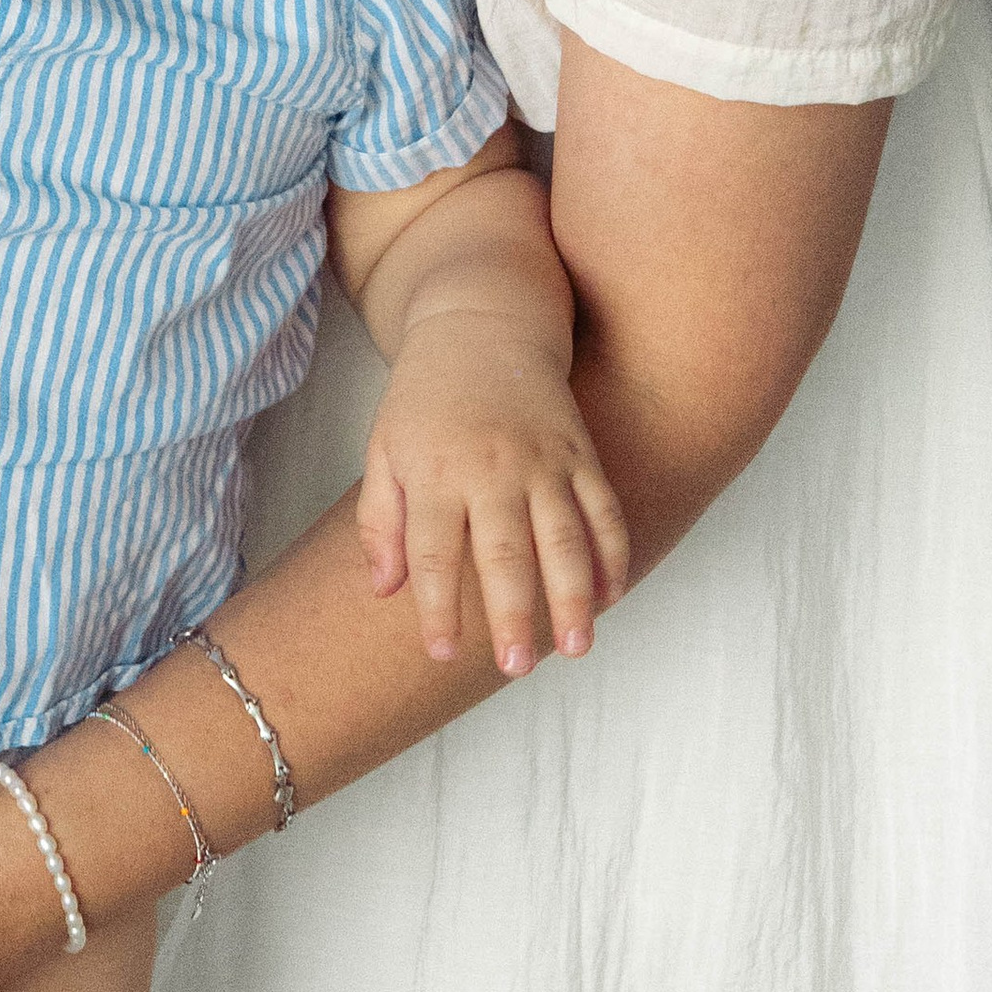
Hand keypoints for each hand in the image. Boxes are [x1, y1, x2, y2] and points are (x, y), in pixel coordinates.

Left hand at [358, 310, 630, 672]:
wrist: (483, 324)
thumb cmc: (423, 398)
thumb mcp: (383, 449)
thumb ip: (379, 521)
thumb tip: (386, 591)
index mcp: (435, 471)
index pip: (433, 552)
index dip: (437, 606)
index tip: (442, 652)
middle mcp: (491, 469)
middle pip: (505, 553)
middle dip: (513, 613)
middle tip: (516, 667)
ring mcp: (543, 460)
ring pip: (565, 538)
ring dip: (574, 597)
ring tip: (576, 647)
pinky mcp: (580, 452)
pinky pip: (603, 510)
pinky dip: (612, 555)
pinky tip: (611, 596)